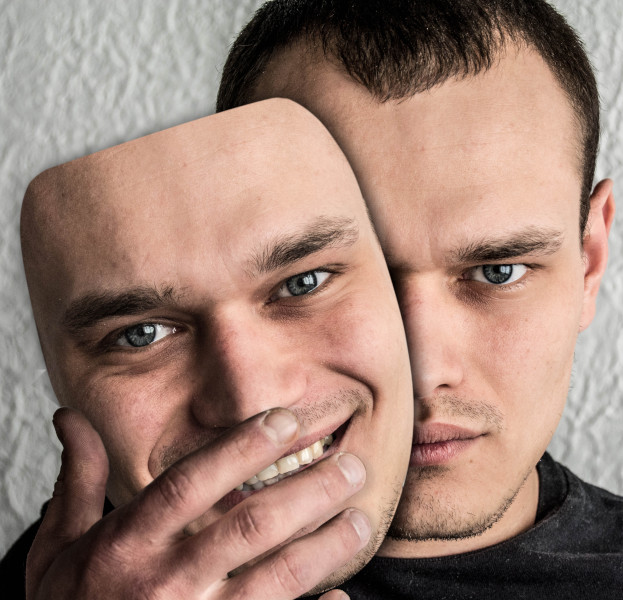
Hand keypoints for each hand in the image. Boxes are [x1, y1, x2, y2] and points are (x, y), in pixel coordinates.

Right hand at [26, 407, 367, 598]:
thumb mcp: (60, 544)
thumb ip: (78, 479)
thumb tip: (71, 417)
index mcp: (127, 543)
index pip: (191, 482)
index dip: (241, 448)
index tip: (286, 421)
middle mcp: (163, 581)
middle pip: (248, 526)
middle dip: (307, 492)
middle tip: (352, 466)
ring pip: (274, 579)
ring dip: (324, 547)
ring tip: (361, 520)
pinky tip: (341, 598)